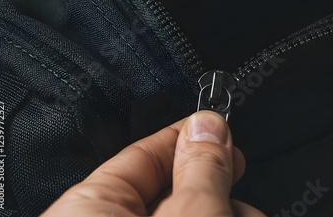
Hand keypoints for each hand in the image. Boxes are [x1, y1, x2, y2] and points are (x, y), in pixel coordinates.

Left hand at [41, 111, 265, 216]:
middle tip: (239, 184)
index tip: (218, 128)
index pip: (141, 154)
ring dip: (224, 211)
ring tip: (246, 215)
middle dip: (214, 185)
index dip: (185, 137)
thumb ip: (201, 168)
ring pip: (186, 214)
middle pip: (169, 189)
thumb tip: (209, 124)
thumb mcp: (190, 216)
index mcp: (87, 212)